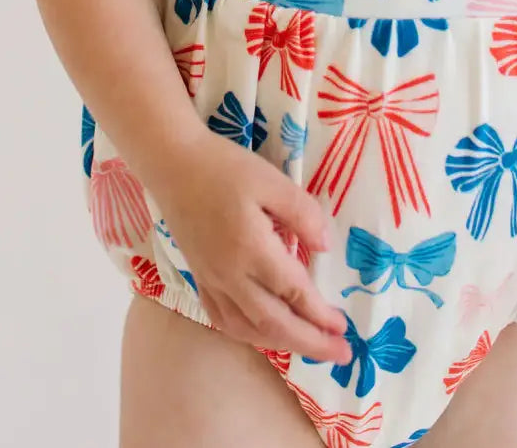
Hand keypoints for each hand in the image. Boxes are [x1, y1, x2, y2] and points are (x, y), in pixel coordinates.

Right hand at [150, 130, 352, 364]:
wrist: (172, 164)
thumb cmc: (224, 167)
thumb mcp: (271, 180)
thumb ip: (302, 213)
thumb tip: (324, 248)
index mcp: (251, 249)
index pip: (294, 292)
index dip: (320, 314)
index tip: (344, 327)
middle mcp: (230, 274)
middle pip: (274, 322)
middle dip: (310, 342)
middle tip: (339, 353)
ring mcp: (211, 280)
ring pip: (248, 328)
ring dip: (281, 343)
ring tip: (308, 346)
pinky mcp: (199, 277)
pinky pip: (224, 320)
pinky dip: (248, 334)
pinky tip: (262, 332)